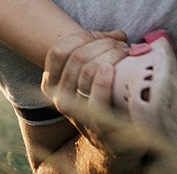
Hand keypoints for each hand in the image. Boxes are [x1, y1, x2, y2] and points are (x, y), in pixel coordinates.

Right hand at [41, 31, 148, 166]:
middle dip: (101, 44)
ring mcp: (75, 113)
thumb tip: (117, 34)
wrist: (113, 142)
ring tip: (126, 52)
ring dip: (109, 55)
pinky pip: (97, 95)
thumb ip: (97, 53)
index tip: (101, 35)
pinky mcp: (95, 126)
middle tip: (120, 43)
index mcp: (51, 83)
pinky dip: (104, 79)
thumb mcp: (90, 77)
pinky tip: (112, 69)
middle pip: (76, 57)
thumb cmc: (103, 101)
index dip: (81, 37)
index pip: (58, 51)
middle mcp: (58, 98)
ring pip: (87, 70)